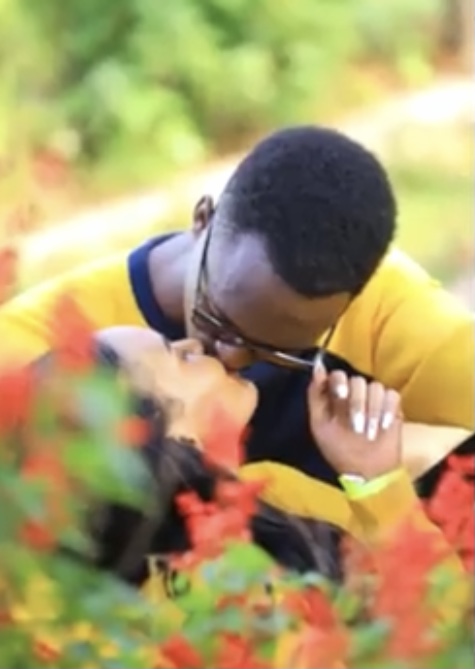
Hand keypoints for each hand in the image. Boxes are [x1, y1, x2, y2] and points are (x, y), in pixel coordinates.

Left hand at [308, 365, 402, 479]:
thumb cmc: (339, 448)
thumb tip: (318, 368)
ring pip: (375, 387)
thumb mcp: (320, 424)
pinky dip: (388, 410)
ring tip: (369, 433)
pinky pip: (392, 395)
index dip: (338, 382)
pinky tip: (383, 426)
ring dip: (372, 411)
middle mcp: (355, 392)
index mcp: (336, 395)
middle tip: (356, 426)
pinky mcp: (392, 405)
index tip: (340, 395)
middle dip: (357, 404)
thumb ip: (316, 395)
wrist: (366, 470)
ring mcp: (374, 398)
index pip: (337, 375)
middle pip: (357, 381)